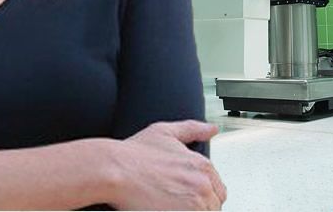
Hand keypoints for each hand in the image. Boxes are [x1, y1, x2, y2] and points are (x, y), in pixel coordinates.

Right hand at [104, 120, 225, 209]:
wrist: (114, 170)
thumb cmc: (134, 154)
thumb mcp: (166, 132)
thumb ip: (192, 129)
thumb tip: (211, 129)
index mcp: (202, 166)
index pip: (218, 191)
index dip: (204, 194)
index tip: (189, 196)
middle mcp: (201, 185)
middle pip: (212, 207)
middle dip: (198, 206)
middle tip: (176, 203)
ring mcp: (192, 205)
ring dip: (190, 211)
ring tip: (170, 207)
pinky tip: (165, 210)